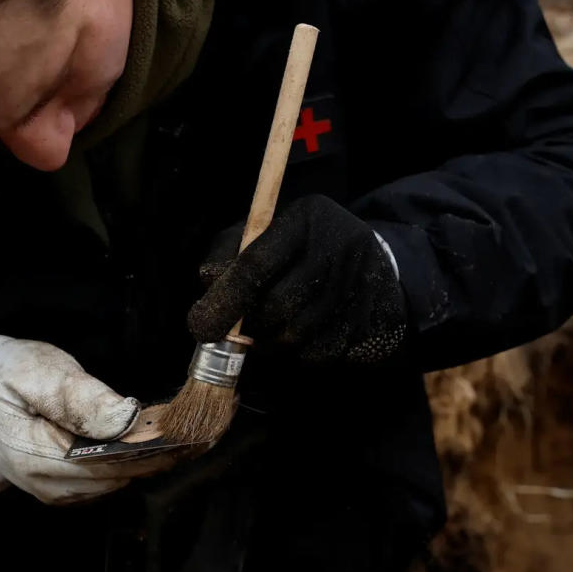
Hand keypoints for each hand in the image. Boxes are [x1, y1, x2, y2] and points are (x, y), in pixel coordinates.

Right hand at [0, 336, 183, 504]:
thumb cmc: (2, 375)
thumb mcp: (35, 371)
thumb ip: (77, 396)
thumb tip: (124, 418)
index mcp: (35, 457)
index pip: (108, 463)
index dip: (151, 447)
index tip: (185, 428)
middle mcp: (46, 484)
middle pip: (118, 476)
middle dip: (158, 453)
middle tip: (195, 427)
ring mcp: (55, 489)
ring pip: (116, 480)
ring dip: (149, 458)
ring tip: (180, 429)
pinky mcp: (63, 484)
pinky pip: (107, 477)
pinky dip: (133, 459)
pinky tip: (152, 438)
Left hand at [188, 194, 406, 366]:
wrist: (370, 255)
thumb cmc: (299, 245)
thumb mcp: (261, 233)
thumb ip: (228, 256)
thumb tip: (208, 287)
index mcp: (305, 218)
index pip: (256, 265)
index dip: (225, 300)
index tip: (201, 327)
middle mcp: (339, 247)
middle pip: (278, 306)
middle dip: (250, 327)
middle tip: (240, 331)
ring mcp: (361, 285)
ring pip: (298, 336)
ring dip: (272, 343)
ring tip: (270, 330)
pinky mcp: (371, 319)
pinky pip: (322, 354)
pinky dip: (300, 353)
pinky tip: (302, 334)